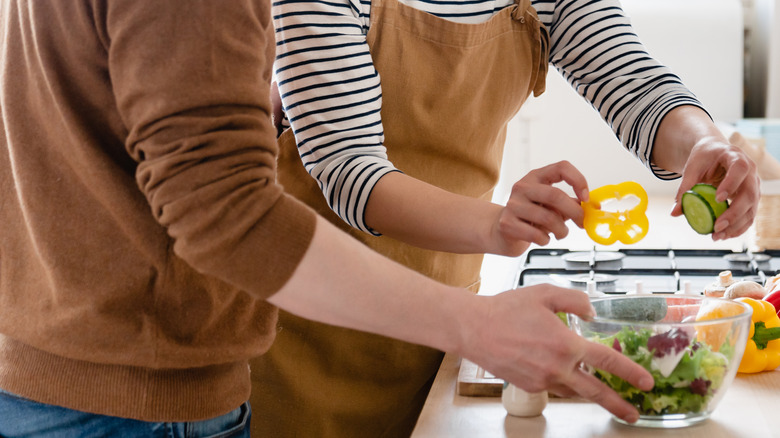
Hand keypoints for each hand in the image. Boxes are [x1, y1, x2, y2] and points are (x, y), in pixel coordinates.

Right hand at [461, 285, 653, 422]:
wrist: (474, 329)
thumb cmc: (507, 308)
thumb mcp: (545, 293)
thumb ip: (575, 300)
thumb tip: (591, 313)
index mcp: (566, 344)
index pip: (607, 362)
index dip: (630, 372)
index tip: (645, 381)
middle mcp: (557, 367)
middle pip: (595, 391)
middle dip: (618, 404)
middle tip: (634, 413)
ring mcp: (542, 380)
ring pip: (574, 391)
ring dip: (590, 394)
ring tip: (603, 397)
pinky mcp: (529, 385)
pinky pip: (554, 387)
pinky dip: (564, 382)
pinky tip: (563, 374)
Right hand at [494, 161, 588, 252]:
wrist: (502, 232)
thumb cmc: (531, 217)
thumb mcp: (551, 206)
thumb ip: (570, 203)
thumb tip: (593, 207)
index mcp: (536, 176)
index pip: (561, 167)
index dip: (578, 181)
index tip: (586, 198)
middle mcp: (523, 187)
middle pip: (555, 195)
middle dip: (574, 212)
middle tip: (581, 222)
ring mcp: (513, 204)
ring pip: (548, 218)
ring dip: (562, 230)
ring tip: (561, 234)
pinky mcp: (507, 223)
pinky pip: (536, 234)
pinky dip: (546, 240)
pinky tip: (543, 238)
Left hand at [671, 137, 758, 240]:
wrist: (715, 152)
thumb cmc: (705, 157)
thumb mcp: (693, 167)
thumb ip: (685, 187)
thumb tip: (674, 212)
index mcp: (736, 158)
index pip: (739, 169)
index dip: (731, 184)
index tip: (718, 198)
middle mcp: (750, 172)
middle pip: (750, 194)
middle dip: (734, 213)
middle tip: (717, 227)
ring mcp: (753, 186)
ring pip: (751, 208)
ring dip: (736, 226)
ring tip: (717, 236)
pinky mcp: (751, 198)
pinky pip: (749, 215)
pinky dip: (738, 227)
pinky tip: (724, 235)